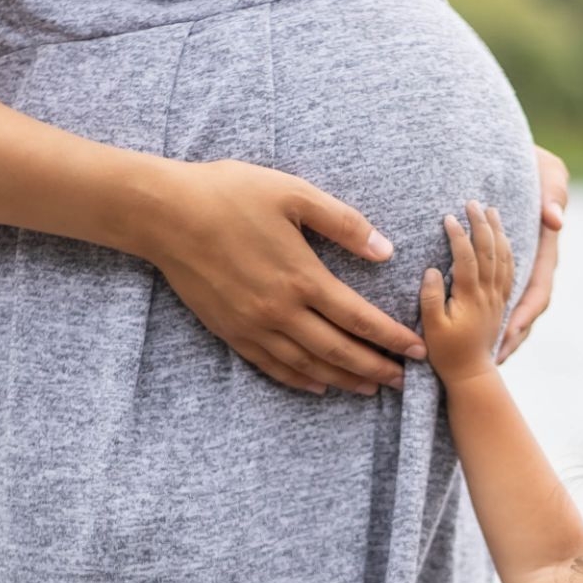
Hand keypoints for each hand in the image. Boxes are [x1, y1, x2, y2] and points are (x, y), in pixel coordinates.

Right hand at [140, 160, 425, 395]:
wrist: (165, 215)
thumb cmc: (230, 194)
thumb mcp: (293, 194)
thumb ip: (342, 223)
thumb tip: (385, 249)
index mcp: (302, 277)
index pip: (360, 318)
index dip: (392, 337)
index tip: (417, 349)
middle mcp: (281, 311)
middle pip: (339, 351)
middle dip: (375, 367)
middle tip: (403, 379)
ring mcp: (253, 326)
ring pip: (308, 365)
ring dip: (343, 379)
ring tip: (370, 388)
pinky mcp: (230, 331)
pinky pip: (272, 366)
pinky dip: (299, 379)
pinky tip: (317, 384)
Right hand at [420, 201, 514, 386]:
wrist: (471, 373)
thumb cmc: (446, 353)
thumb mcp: (431, 329)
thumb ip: (430, 299)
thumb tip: (432, 270)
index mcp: (470, 297)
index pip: (467, 258)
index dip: (459, 235)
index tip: (449, 217)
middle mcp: (488, 294)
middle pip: (489, 251)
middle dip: (481, 224)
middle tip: (473, 202)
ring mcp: (497, 297)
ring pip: (503, 257)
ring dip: (498, 232)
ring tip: (491, 211)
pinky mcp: (501, 302)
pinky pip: (510, 270)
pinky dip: (508, 250)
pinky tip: (504, 239)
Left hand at [498, 146, 567, 361]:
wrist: (517, 154)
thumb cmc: (533, 160)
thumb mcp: (550, 172)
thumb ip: (554, 192)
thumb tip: (554, 221)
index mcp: (544, 249)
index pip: (538, 291)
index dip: (524, 315)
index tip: (510, 335)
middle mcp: (533, 262)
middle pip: (526, 309)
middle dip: (513, 335)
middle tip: (496, 359)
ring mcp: (518, 263)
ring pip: (512, 305)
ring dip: (503, 330)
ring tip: (488, 357)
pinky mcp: (501, 261)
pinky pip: (497, 292)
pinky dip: (489, 310)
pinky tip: (474, 326)